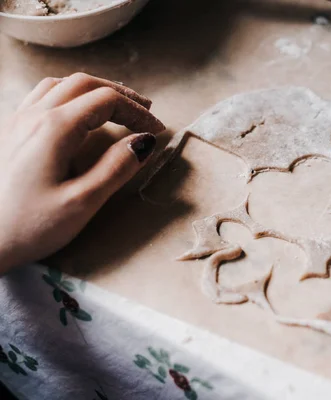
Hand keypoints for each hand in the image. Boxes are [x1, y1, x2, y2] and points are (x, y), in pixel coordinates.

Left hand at [0, 73, 164, 273]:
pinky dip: (68, 96)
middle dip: (119, 94)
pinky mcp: (6, 133)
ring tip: (113, 107)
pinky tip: (74, 115)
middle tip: (144, 109)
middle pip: (84, 84)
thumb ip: (116, 168)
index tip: (157, 131)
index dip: (138, 111)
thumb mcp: (81, 203)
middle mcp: (32, 116)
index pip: (107, 101)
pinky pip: (40, 97)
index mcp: (54, 129)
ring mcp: (14, 121)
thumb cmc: (27, 227)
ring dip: (92, 90)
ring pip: (59, 85)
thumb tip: (144, 142)